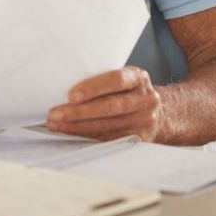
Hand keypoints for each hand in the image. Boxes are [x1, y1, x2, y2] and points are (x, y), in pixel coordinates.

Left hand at [46, 66, 163, 141]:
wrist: (161, 112)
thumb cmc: (130, 90)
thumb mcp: (123, 76)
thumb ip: (102, 78)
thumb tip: (61, 81)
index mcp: (138, 77)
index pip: (116, 80)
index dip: (93, 88)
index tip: (70, 96)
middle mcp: (145, 99)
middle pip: (110, 107)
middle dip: (78, 112)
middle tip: (54, 114)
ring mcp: (144, 121)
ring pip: (107, 126)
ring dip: (77, 127)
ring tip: (55, 125)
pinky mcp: (139, 139)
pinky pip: (108, 138)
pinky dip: (86, 135)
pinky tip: (70, 132)